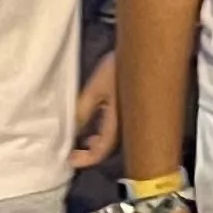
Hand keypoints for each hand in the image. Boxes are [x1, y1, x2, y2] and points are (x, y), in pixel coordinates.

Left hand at [69, 53, 118, 168]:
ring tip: (82, 142)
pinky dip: (102, 134)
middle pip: (107, 149)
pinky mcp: (129, 110)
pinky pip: (115, 129)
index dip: (85, 159)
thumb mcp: (95, 89)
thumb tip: (72, 130)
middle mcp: (125, 126)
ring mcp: (129, 119)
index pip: (101, 151)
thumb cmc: (118, 70)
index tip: (69, 160)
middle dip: (90, 154)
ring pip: (112, 140)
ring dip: (97, 144)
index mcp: (117, 124)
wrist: (142, 52)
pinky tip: (94, 128)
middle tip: (73, 153)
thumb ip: (83, 111)